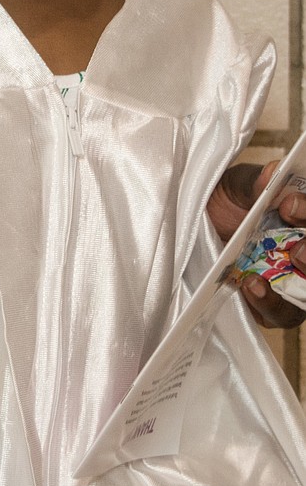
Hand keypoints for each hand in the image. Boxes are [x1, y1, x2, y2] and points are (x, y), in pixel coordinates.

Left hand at [207, 161, 305, 327]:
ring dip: (299, 284)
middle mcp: (301, 249)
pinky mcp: (271, 306)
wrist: (190, 233)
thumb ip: (252, 183)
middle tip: (297, 251)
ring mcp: (289, 280)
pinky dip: (271, 304)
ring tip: (267, 276)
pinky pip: (283, 313)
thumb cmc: (218, 205)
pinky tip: (251, 287)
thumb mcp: (232, 187)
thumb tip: (272, 172)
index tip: (288, 204)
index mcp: (298, 216)